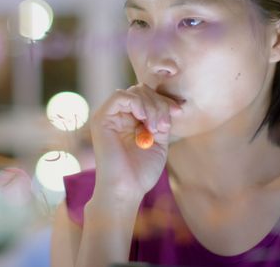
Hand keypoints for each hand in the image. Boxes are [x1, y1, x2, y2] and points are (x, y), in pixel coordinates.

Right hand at [89, 83, 183, 199]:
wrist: (125, 189)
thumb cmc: (141, 171)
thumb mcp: (159, 141)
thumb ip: (161, 119)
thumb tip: (170, 101)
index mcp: (131, 120)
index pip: (149, 96)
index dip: (165, 100)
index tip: (178, 111)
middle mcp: (119, 116)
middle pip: (142, 90)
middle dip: (159, 104)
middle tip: (163, 127)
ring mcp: (109, 116)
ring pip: (134, 92)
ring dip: (150, 106)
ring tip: (155, 129)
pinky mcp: (101, 119)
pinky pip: (119, 96)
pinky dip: (136, 103)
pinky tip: (143, 119)